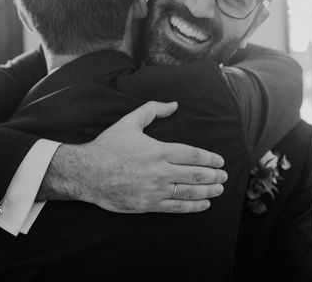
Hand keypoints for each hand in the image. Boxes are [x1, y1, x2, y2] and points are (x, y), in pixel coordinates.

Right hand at [39, 101, 227, 212]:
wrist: (87, 173)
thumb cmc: (108, 146)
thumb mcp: (129, 121)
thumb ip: (153, 109)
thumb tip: (174, 104)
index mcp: (158, 150)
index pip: (192, 155)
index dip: (209, 158)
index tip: (220, 160)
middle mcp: (160, 171)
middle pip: (195, 174)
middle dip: (213, 175)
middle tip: (224, 176)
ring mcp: (154, 190)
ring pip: (189, 192)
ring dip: (208, 191)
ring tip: (219, 189)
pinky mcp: (148, 205)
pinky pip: (176, 207)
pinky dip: (193, 206)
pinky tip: (204, 204)